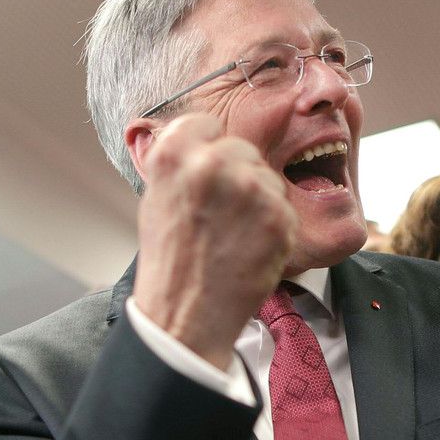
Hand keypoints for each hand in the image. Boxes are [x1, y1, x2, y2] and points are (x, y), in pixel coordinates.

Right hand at [132, 114, 297, 368]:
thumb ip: (181, 162)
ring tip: (232, 235)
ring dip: (258, 201)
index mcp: (173, 154)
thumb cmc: (169, 259)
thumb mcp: (156, 197)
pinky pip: (283, 207)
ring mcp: (248, 188)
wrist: (185, 316)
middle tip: (221, 214)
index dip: (207, 149)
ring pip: (267, 178)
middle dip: (237, 175)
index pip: (205, 124)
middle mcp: (211, 163)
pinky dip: (273, 226)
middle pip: (241, 148)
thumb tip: (204, 138)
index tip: (206, 174)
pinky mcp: (278, 215)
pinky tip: (249, 248)